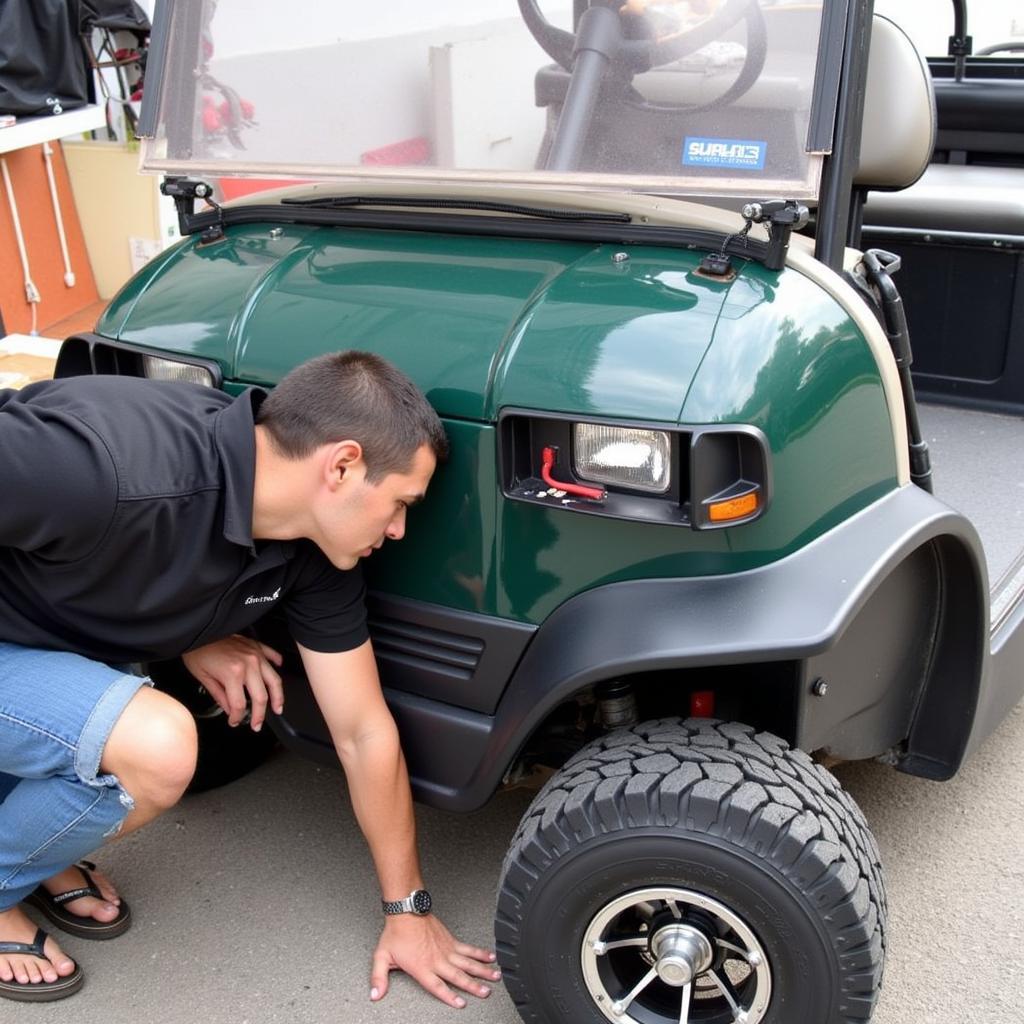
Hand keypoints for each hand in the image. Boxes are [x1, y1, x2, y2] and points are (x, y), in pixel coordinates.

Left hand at [181, 635, 283, 730]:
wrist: (199, 629)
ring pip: (274, 680)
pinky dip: (278, 666)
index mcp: (233, 674)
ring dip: (278, 697)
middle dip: (259, 715)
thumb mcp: (203, 678)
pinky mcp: (257, 646)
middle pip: (261, 697)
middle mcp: (248, 664)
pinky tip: (277, 675)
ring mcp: (256, 655)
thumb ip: (220, 696)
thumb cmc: (197, 651)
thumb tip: (229, 709)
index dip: (237, 718)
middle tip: (257, 724)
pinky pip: (273, 657)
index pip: (239, 705)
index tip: (233, 722)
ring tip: (277, 708)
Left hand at [370, 913, 500, 1008]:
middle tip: (486, 992)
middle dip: (474, 986)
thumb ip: (379, 978)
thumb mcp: (382, 957)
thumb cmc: (396, 933)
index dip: (449, 996)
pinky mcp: (451, 940)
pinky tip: (490, 956)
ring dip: (482, 970)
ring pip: (468, 962)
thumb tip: (375, 994)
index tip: (461, 1004)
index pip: (438, 986)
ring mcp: (446, 949)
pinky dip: (480, 953)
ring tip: (495, 976)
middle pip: (459, 976)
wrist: (406, 910)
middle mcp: (437, 960)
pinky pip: (468, 948)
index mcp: (422, 967)